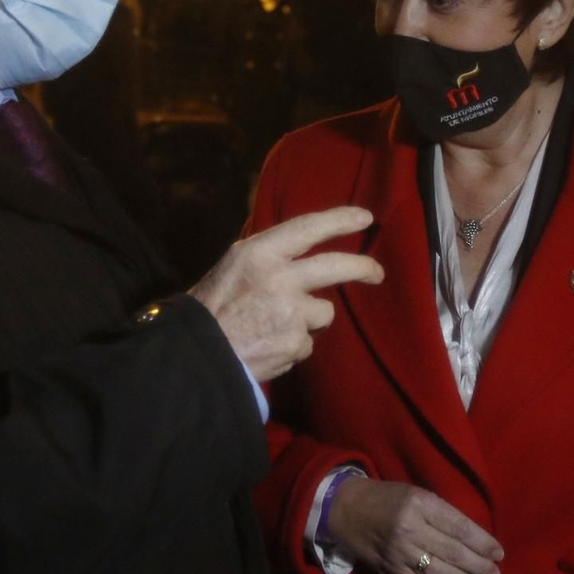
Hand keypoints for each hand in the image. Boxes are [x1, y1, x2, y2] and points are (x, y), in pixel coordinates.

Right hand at [190, 206, 382, 381]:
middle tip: (376, 272)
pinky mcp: (296, 344)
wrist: (196, 355)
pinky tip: (269, 344)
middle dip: (362, 267)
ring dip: (309, 319)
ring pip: (323, 312)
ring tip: (276, 326)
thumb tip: (303, 248)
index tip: (364, 217)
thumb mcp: (234, 266)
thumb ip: (268, 257)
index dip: (340, 220)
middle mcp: (280, 279)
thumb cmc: (211, 307)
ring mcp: (291, 314)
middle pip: (336, 266)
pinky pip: (307, 342)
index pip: (308, 227)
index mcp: (259, 253)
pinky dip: (294, 345)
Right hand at [327, 478, 502, 573]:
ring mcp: (398, 553)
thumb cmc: (387, 498)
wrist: (344, 509)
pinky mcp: (391, 571)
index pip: (459, 527)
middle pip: (453, 553)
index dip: (482, 543)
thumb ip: (442, 514)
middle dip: (480, 567)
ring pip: (441, 573)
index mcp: (419, 503)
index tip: (499, 553)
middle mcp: (409, 529)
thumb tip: (476, 541)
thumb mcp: (416, 493)